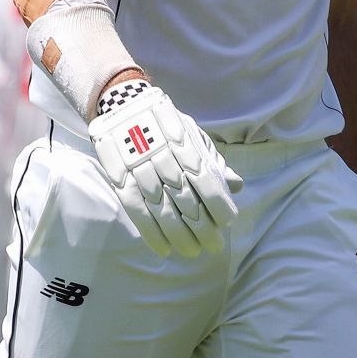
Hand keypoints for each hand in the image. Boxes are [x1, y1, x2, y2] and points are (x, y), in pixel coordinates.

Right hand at [87, 78, 240, 257]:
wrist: (122, 106)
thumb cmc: (165, 124)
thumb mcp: (192, 134)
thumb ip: (213, 161)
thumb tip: (237, 186)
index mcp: (185, 145)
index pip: (206, 182)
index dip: (218, 205)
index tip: (227, 222)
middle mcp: (163, 159)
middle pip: (186, 202)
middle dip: (203, 228)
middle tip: (214, 245)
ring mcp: (139, 170)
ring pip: (162, 211)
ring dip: (179, 236)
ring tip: (192, 251)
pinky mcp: (120, 179)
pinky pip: (136, 212)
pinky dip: (151, 234)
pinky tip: (164, 248)